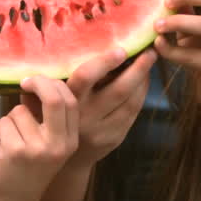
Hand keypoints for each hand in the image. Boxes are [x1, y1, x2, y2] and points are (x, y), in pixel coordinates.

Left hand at [0, 76, 78, 200]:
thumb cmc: (28, 169)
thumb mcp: (47, 145)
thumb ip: (46, 118)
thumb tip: (35, 83)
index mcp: (70, 141)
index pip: (70, 101)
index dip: (54, 84)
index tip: (37, 81)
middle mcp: (59, 145)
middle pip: (53, 99)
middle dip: (37, 83)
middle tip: (24, 83)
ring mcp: (38, 149)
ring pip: (20, 111)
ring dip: (9, 121)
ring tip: (11, 140)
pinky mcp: (16, 151)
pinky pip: (3, 123)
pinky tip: (2, 149)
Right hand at [63, 46, 156, 169]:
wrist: (58, 154)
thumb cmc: (54, 113)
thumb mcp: (50, 95)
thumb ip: (63, 78)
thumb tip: (89, 45)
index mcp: (67, 99)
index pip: (85, 77)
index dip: (105, 62)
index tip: (121, 49)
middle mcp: (84, 116)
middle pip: (118, 90)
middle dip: (138, 69)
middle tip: (149, 51)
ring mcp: (101, 130)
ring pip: (130, 102)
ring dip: (143, 80)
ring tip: (149, 62)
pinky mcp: (114, 138)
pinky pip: (132, 114)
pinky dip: (141, 95)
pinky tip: (143, 82)